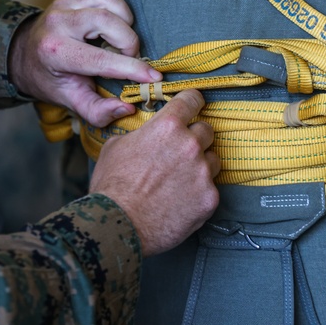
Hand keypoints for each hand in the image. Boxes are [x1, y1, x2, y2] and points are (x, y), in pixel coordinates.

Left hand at [8, 0, 160, 126]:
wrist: (26, 54)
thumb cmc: (53, 78)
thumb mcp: (71, 100)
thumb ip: (98, 111)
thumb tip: (128, 107)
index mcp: (55, 51)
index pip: (100, 59)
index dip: (131, 68)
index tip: (153, 77)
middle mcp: (57, 21)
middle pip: (107, 20)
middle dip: (128, 41)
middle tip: (128, 56)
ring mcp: (63, 1)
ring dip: (124, 19)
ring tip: (118, 38)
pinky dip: (117, 4)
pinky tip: (111, 22)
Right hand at [89, 90, 219, 255]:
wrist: (118, 224)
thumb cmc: (112, 186)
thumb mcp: (116, 146)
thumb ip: (138, 134)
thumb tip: (143, 135)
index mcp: (167, 126)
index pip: (192, 100)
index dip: (192, 101)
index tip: (193, 104)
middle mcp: (190, 145)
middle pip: (207, 130)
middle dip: (195, 137)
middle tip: (180, 151)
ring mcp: (202, 173)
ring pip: (213, 160)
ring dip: (201, 165)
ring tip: (180, 179)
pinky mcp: (209, 199)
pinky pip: (210, 189)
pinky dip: (198, 193)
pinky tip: (180, 201)